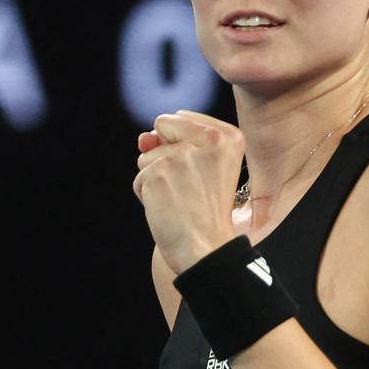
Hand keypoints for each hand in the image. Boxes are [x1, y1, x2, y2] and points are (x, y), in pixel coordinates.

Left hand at [133, 110, 243, 273]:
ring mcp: (182, 155)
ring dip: (156, 179)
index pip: (180, 118)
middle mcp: (209, 139)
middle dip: (164, 156)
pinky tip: (170, 209)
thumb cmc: (207, 213)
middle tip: (190, 187)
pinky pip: (139, 179)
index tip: (201, 172)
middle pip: (161, 129)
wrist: (208, 250)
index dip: (180, 146)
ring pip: (147, 157)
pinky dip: (148, 196)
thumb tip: (143, 138)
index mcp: (229, 135)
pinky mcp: (158, 172)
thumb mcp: (205, 168)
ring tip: (182, 200)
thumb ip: (174, 141)